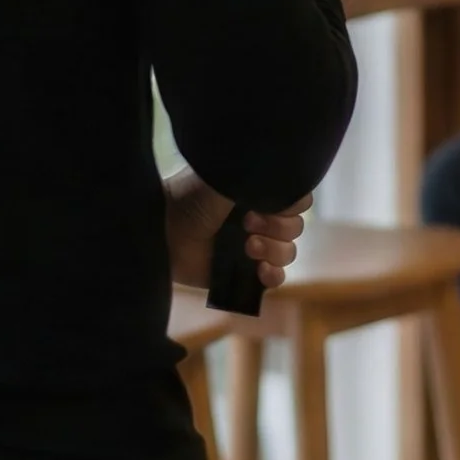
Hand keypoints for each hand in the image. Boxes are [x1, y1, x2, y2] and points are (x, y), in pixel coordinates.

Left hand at [165, 173, 310, 296]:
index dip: (292, 204)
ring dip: (273, 250)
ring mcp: (252, 247)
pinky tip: (259, 270)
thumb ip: (257, 181)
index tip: (269, 202)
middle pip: (295, 227)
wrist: (162, 233)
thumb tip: (286, 182)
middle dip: (278, 226)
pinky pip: (275, 279)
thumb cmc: (189, 200)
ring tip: (247, 246)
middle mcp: (260, 218)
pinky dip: (273, 275)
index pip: (297, 199)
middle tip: (248, 222)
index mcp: (258, 194)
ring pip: (287, 252)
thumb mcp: (226, 181)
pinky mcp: (243, 274)